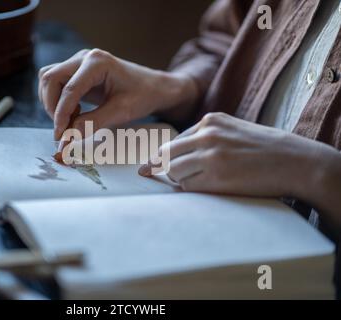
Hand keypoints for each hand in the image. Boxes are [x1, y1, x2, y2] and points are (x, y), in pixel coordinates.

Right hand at [38, 49, 195, 139]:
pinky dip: (57, 100)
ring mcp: (79, 62)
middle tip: (63, 130)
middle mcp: (84, 57)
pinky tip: (75, 112)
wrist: (154, 88)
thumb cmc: (143, 96)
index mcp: (97, 62)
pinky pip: (56, 83)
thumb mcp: (120, 112)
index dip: (61, 115)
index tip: (60, 136)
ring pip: (49, 80)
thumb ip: (92, 124)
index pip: (69, 89)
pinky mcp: (77, 71)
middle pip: (50, 79)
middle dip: (52, 107)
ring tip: (72, 120)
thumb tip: (67, 140)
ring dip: (52, 103)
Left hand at [146, 113, 339, 201]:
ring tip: (198, 182)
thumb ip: (206, 137)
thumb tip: (177, 154)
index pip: (174, 142)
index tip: (147, 167)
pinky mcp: (216, 176)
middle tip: (152, 175)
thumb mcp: (233, 131)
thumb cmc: (264, 148)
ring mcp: (210, 155)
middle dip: (160, 168)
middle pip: (166, 155)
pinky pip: (188, 187)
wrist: (294, 161)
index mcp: (210, 121)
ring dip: (179, 181)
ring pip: (174, 172)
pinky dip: (191, 190)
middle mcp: (206, 134)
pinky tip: (208, 188)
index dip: (163, 157)